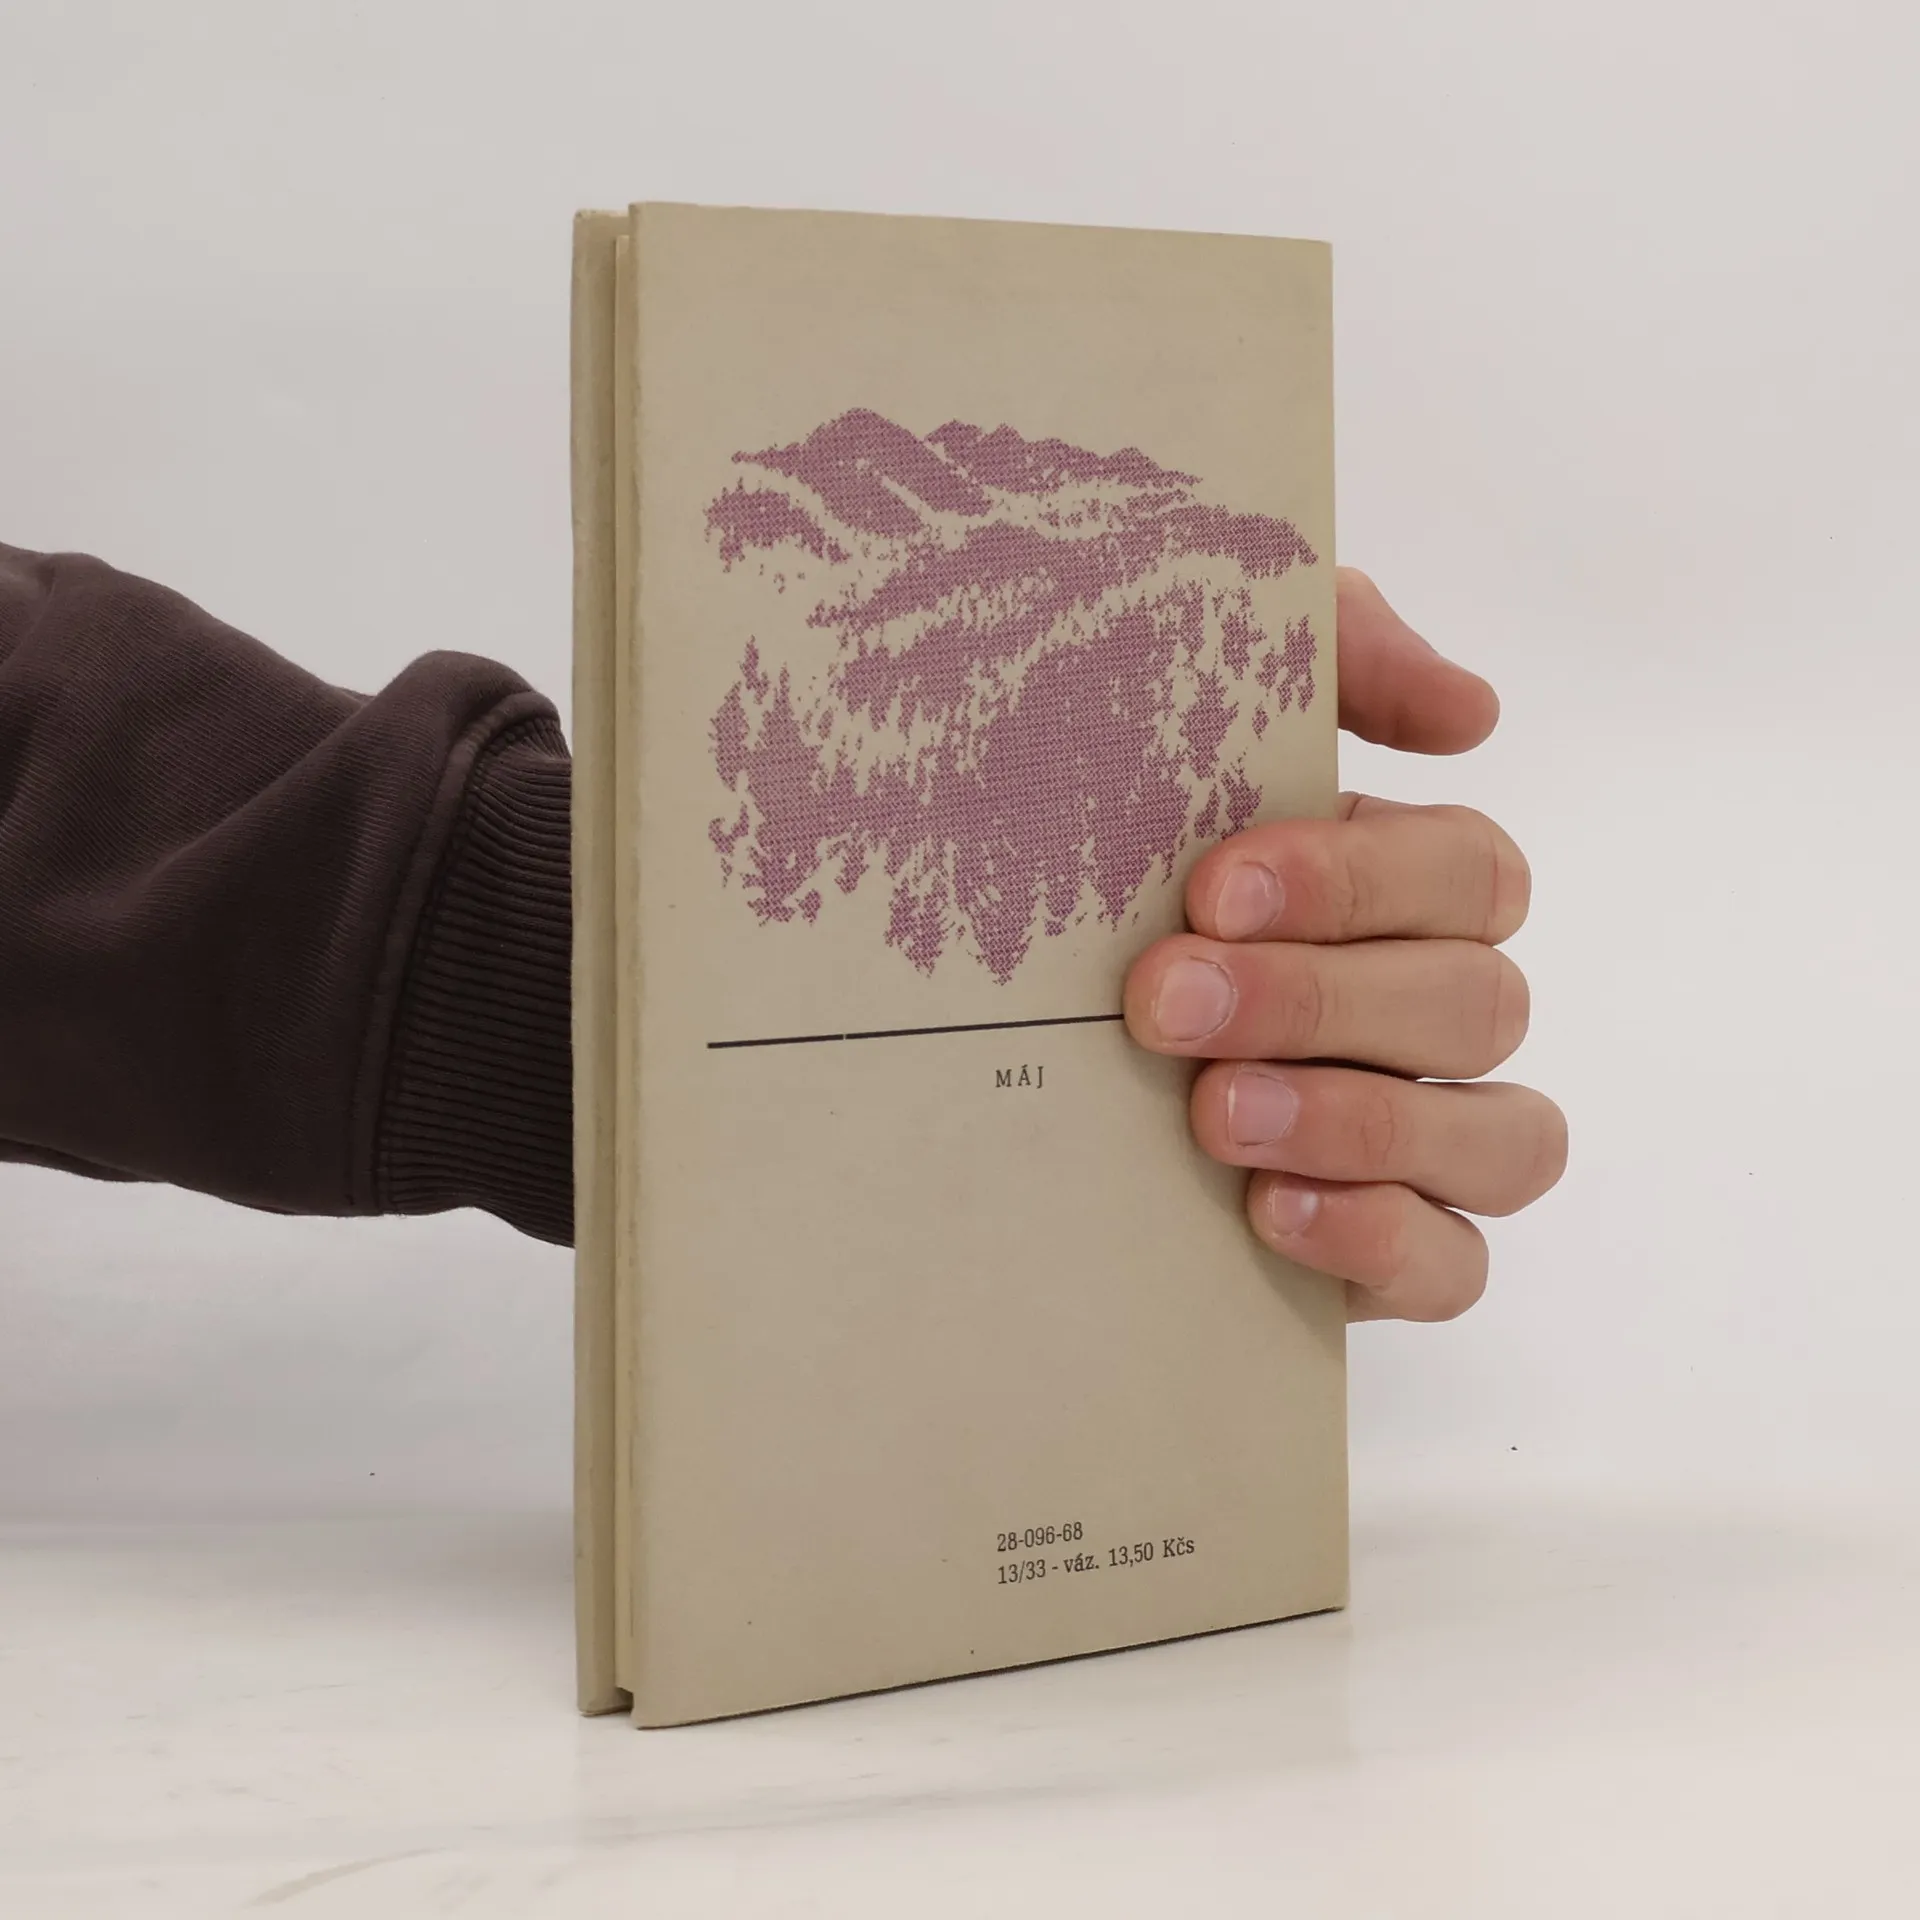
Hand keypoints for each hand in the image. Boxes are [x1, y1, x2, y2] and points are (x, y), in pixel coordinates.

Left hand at [1123, 570, 1565, 1322]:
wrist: (959, 1045)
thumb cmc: (1080, 860)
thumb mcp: (1165, 708)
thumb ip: (1325, 653)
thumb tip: (1471, 707)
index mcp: (1387, 888)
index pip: (1469, 871)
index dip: (1360, 882)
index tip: (1211, 888)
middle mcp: (1419, 1009)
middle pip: (1479, 1000)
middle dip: (1320, 999)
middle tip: (1162, 1003)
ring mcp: (1417, 1139)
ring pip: (1506, 1137)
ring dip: (1366, 1121)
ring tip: (1214, 1115)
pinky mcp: (1376, 1252)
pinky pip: (1457, 1266)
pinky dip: (1381, 1240)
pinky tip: (1266, 1212)